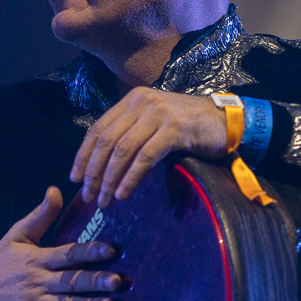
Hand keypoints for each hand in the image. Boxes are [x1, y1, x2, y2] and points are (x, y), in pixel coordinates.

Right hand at [0, 187, 123, 300]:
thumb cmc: (0, 263)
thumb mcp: (16, 235)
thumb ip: (41, 215)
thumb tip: (56, 189)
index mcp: (37, 260)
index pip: (67, 254)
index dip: (90, 251)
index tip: (112, 249)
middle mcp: (38, 283)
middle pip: (70, 281)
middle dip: (94, 281)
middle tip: (118, 281)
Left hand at [70, 87, 227, 206]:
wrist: (225, 121)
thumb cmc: (189, 125)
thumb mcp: (154, 121)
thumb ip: (132, 132)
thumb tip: (104, 163)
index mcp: (132, 100)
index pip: (98, 128)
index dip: (83, 155)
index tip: (75, 178)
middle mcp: (142, 103)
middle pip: (107, 141)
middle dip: (94, 172)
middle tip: (89, 196)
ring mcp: (158, 114)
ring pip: (122, 150)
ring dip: (110, 179)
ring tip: (105, 200)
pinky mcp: (174, 130)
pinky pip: (145, 158)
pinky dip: (131, 178)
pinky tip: (124, 194)